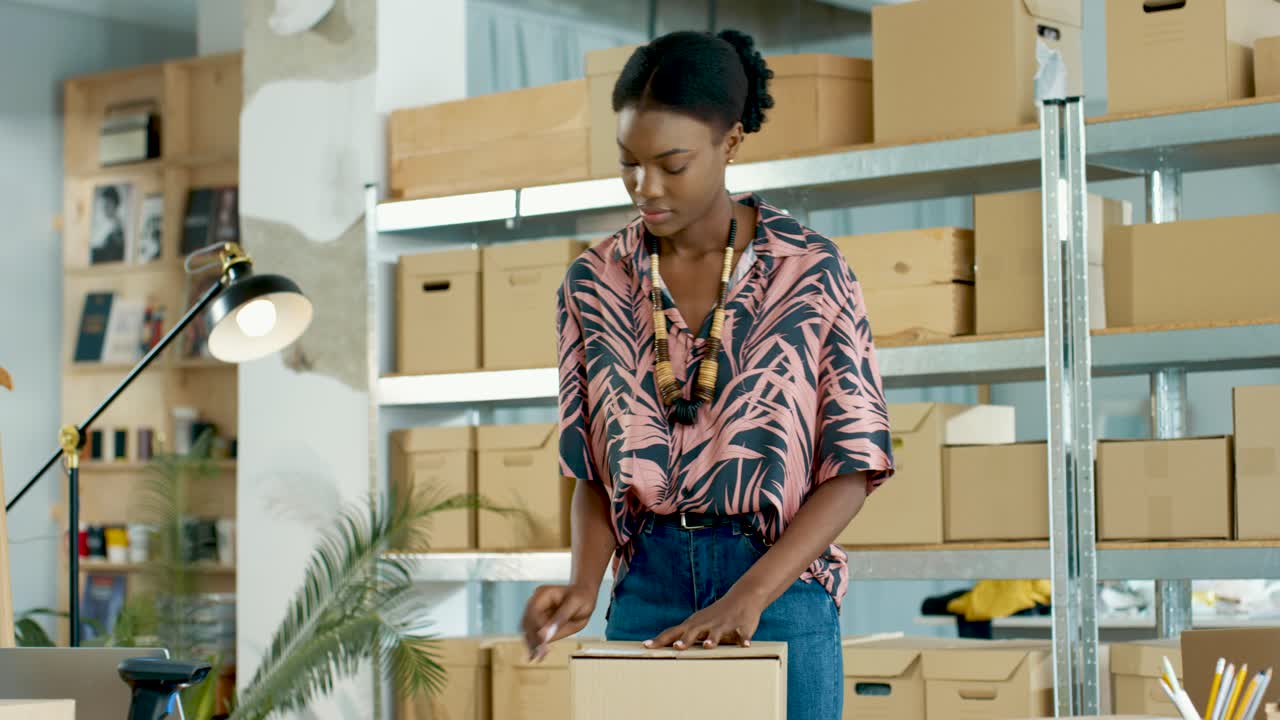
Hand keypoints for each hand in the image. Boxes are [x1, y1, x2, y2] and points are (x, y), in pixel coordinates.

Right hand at [521, 583, 596, 660]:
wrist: (585, 595)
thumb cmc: (582, 598)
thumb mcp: (575, 607)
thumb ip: (559, 620)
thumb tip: (544, 636)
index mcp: (544, 594)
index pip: (533, 612)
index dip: (536, 629)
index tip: (543, 644)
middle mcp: (536, 600)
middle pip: (527, 621)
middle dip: (532, 639)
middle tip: (539, 655)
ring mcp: (535, 609)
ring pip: (527, 628)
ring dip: (531, 642)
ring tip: (537, 657)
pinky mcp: (538, 618)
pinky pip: (533, 631)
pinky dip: (535, 642)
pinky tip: (537, 654)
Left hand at [645, 588, 764, 649]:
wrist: (744, 596)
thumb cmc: (717, 614)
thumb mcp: (700, 623)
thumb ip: (686, 634)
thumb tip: (667, 644)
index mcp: (695, 624)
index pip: (673, 632)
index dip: (660, 640)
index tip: (647, 646)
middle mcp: (707, 623)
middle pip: (693, 632)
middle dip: (685, 640)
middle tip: (676, 648)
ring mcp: (723, 624)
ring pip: (717, 632)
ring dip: (712, 639)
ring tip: (708, 646)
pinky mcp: (741, 625)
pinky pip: (742, 634)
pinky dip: (743, 639)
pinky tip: (744, 645)